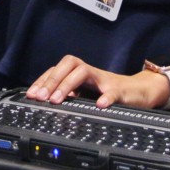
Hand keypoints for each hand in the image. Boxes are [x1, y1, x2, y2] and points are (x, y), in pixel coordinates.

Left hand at [26, 55, 169, 109]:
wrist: (138, 92)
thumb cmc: (108, 93)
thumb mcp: (85, 94)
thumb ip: (69, 94)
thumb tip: (47, 101)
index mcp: (79, 73)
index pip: (56, 69)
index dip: (42, 80)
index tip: (31, 94)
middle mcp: (89, 72)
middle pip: (68, 64)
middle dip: (52, 80)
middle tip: (42, 97)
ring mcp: (104, 79)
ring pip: (84, 71)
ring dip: (69, 84)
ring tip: (59, 100)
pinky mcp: (119, 89)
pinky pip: (112, 91)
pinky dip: (106, 98)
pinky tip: (99, 105)